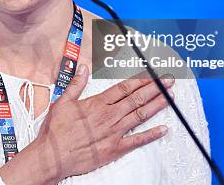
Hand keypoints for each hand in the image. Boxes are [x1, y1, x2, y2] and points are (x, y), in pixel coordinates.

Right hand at [31, 64, 173, 182]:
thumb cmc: (56, 131)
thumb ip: (76, 84)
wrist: (53, 156)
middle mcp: (109, 116)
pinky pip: (138, 140)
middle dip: (154, 89)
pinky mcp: (115, 148)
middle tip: (168, 82)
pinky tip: (164, 129)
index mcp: (97, 103)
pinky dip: (152, 135)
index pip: (124, 88)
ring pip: (140, 115)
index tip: (151, 75)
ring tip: (170, 98)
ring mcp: (114, 132)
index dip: (140, 80)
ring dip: (156, 106)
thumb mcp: (62, 102)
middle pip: (136, 99)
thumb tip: (83, 68)